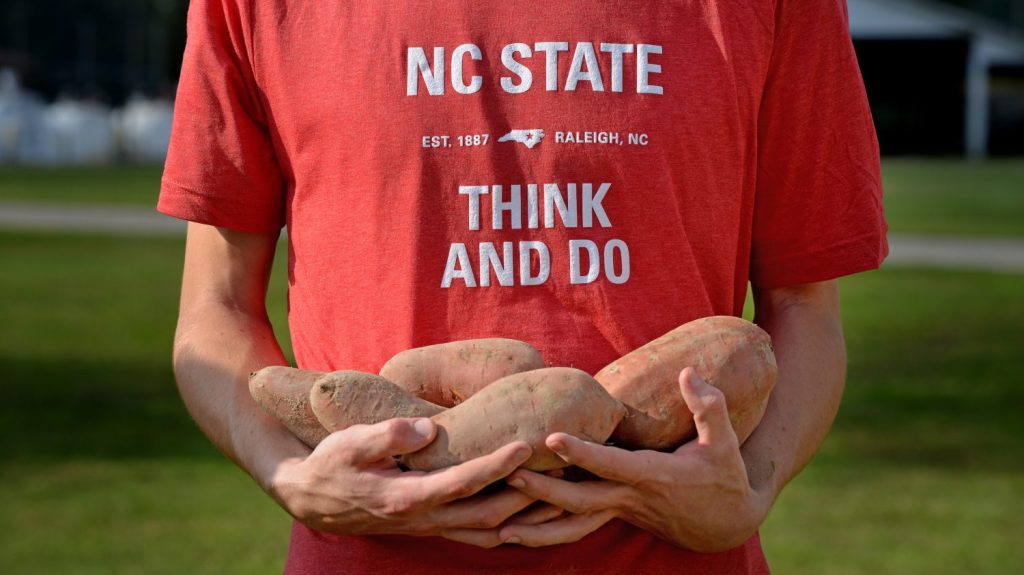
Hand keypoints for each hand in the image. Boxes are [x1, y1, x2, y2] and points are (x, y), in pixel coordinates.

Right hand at [268, 417, 535, 547]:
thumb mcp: (349, 442)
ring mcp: (431, 527)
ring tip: (560, 496)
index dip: (498, 465)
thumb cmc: (332, 463)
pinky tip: (531, 512)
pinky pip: (479, 534)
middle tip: (560, 470)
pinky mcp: (433, 527)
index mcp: (406, 496)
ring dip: (525, 518)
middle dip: (528, 496)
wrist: (312, 498)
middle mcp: (424, 518)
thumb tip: (428, 427)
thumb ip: (388, 435)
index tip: (528, 444)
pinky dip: (509, 527)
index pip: (463, 482)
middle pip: (489, 515)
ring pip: (489, 533)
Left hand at [495, 368, 772, 551]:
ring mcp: (620, 512)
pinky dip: (547, 533)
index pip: (611, 464)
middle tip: (506, 474)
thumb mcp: (725, 442)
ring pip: (573, 525)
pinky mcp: (614, 517)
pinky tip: (516, 532)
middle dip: (543, 490)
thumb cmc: (724, 477)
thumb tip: (687, 372)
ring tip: (499, 526)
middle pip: (580, 499)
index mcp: (654, 476)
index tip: (551, 439)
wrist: (726, 523)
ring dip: (537, 526)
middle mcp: (631, 497)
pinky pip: (576, 528)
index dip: (582, 453)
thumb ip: (709, 407)